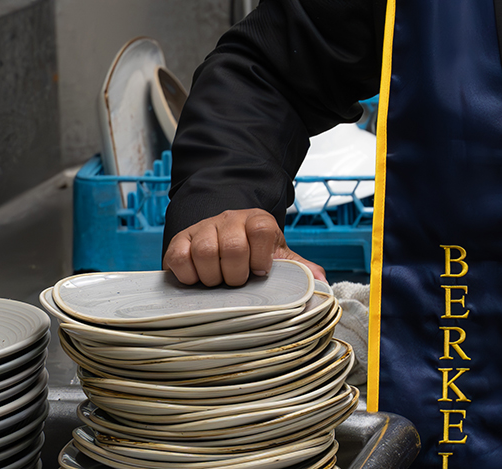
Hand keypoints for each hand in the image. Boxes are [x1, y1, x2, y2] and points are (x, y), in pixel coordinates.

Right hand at [163, 208, 327, 285]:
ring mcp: (203, 228)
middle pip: (233, 246)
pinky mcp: (180, 241)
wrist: (223, 244)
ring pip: (205, 251)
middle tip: (237, 282)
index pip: (261, 230)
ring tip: (218, 282)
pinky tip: (198, 280)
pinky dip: (189, 275)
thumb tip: (321, 280)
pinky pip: (180, 257)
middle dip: (236, 274)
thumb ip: (299, 268)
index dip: (261, 257)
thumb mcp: (278, 259)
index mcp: (258, 220)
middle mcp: (230, 219)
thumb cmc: (254, 256)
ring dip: (213, 277)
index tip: (260, 272)